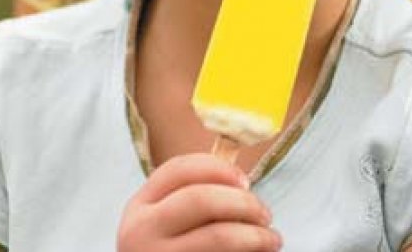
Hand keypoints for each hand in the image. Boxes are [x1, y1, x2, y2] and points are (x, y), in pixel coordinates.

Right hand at [117, 153, 282, 251]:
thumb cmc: (169, 249)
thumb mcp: (166, 221)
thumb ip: (194, 198)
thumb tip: (243, 182)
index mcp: (139, 206)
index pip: (178, 169)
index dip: (218, 168)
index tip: (247, 181)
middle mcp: (140, 232)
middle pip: (200, 199)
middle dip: (243, 202)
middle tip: (265, 214)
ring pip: (217, 236)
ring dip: (255, 235)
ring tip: (272, 239)